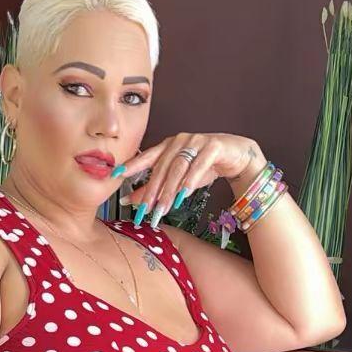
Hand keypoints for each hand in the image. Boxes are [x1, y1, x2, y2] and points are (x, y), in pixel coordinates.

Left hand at [119, 133, 265, 220]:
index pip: (146, 157)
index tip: (115, 175)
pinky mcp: (214, 146)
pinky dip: (191, 180)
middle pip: (162, 168)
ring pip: (179, 167)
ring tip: (163, 208)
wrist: (236, 157)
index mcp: (168, 146)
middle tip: (144, 211)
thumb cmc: (204, 166)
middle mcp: (180, 141)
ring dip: (170, 190)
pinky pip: (200, 164)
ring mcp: (197, 141)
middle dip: (152, 191)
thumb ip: (155, 188)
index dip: (131, 166)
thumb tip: (129, 201)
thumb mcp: (177, 180)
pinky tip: (184, 195)